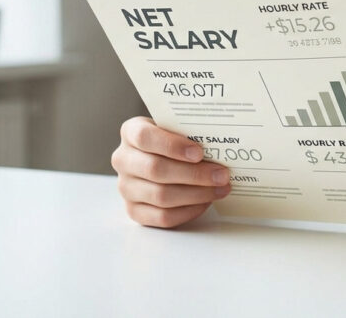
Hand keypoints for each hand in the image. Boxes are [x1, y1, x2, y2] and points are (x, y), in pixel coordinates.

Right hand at [111, 116, 230, 227]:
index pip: (145, 137)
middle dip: (194, 174)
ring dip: (197, 194)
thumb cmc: (174, 141)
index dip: (172, 146)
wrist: (161, 158)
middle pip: (156, 169)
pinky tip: (206, 202)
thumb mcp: (177, 128)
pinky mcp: (134, 211)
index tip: (199, 152)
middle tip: (222, 175)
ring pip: (161, 196)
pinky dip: (188, 211)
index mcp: (131, 133)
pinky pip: (162, 217)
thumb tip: (219, 143)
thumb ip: (190, 131)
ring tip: (220, 188)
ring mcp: (126, 188)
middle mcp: (123, 160)